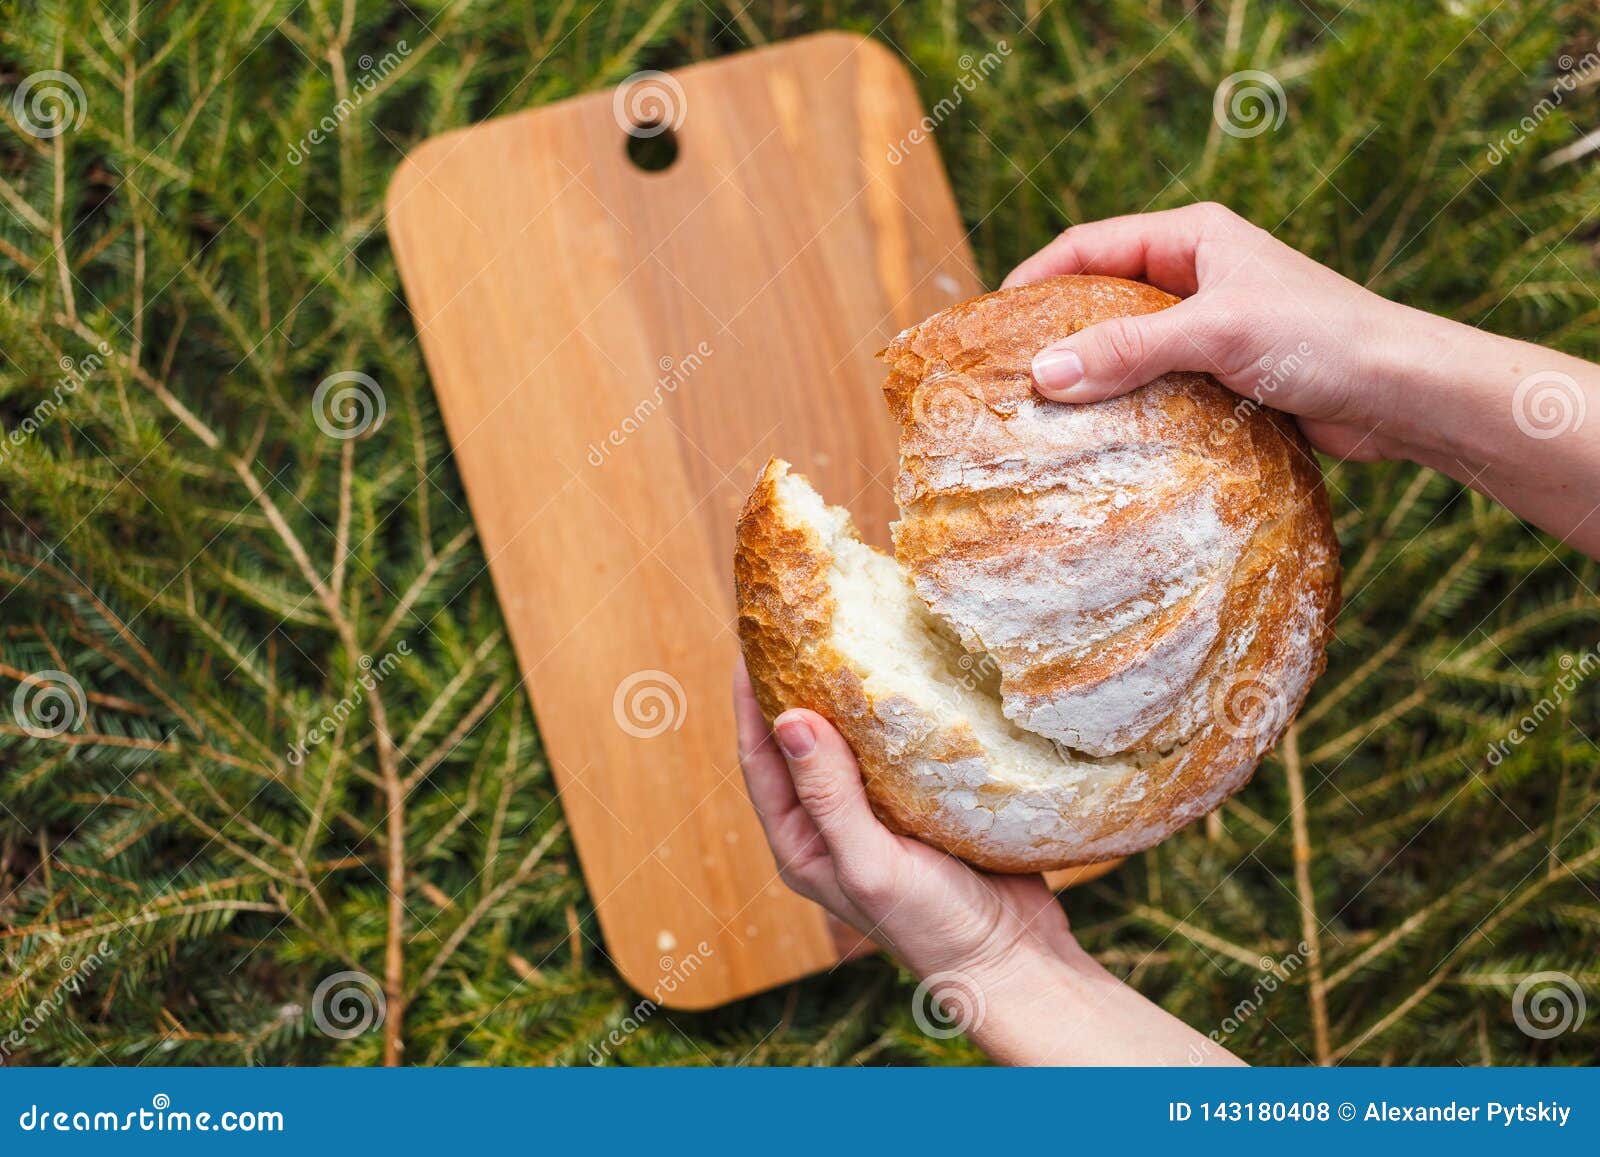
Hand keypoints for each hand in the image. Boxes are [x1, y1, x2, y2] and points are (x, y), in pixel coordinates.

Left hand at [734, 660, 1240, 1065]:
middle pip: (800, 742)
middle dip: (795, 684)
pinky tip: (911, 674)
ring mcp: (879, 816)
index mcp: (802, 843)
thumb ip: (829, 795)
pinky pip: (900, 750)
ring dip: (848, 694)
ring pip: (852, 741)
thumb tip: (788, 718)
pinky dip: (898, 714)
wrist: (1014, 962)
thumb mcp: (871, 863)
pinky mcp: (924, 807)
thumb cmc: (934, 927)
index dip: (748, 697)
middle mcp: (831, 827)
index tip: (749, 637)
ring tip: (852, 633)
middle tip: (802, 621)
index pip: (759, 756)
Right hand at [1004, 201, 1407, 460]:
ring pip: (1130, 348)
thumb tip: (1042, 374)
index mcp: (1194, 236)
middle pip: (1104, 297)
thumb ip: (1128, 350)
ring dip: (1093, 377)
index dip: (1036, 277)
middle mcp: (1199, 275)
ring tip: (1042, 414)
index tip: (991, 322)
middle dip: (1058, 332)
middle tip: (1007, 374)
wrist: (1404, 394)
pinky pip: (1159, 387)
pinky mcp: (1226, 377)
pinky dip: (1128, 408)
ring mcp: (1212, 329)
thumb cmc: (1321, 338)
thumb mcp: (1216, 333)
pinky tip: (1100, 439)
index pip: (1090, 245)